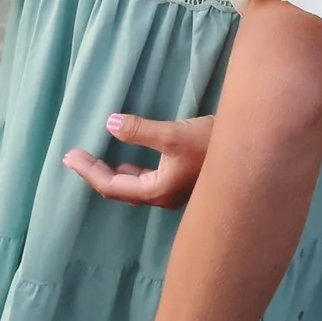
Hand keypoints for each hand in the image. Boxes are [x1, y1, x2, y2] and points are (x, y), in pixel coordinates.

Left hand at [64, 113, 212, 208]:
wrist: (252, 151)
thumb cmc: (213, 144)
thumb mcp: (174, 134)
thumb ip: (140, 130)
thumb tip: (109, 124)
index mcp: (157, 191)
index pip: (111, 186)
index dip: (88, 171)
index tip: (69, 156)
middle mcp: (163, 196)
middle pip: (119, 191)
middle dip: (96, 173)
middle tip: (75, 158)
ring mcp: (173, 192)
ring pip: (134, 187)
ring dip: (113, 174)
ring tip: (97, 160)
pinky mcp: (182, 182)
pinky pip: (146, 181)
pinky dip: (131, 171)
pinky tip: (129, 161)